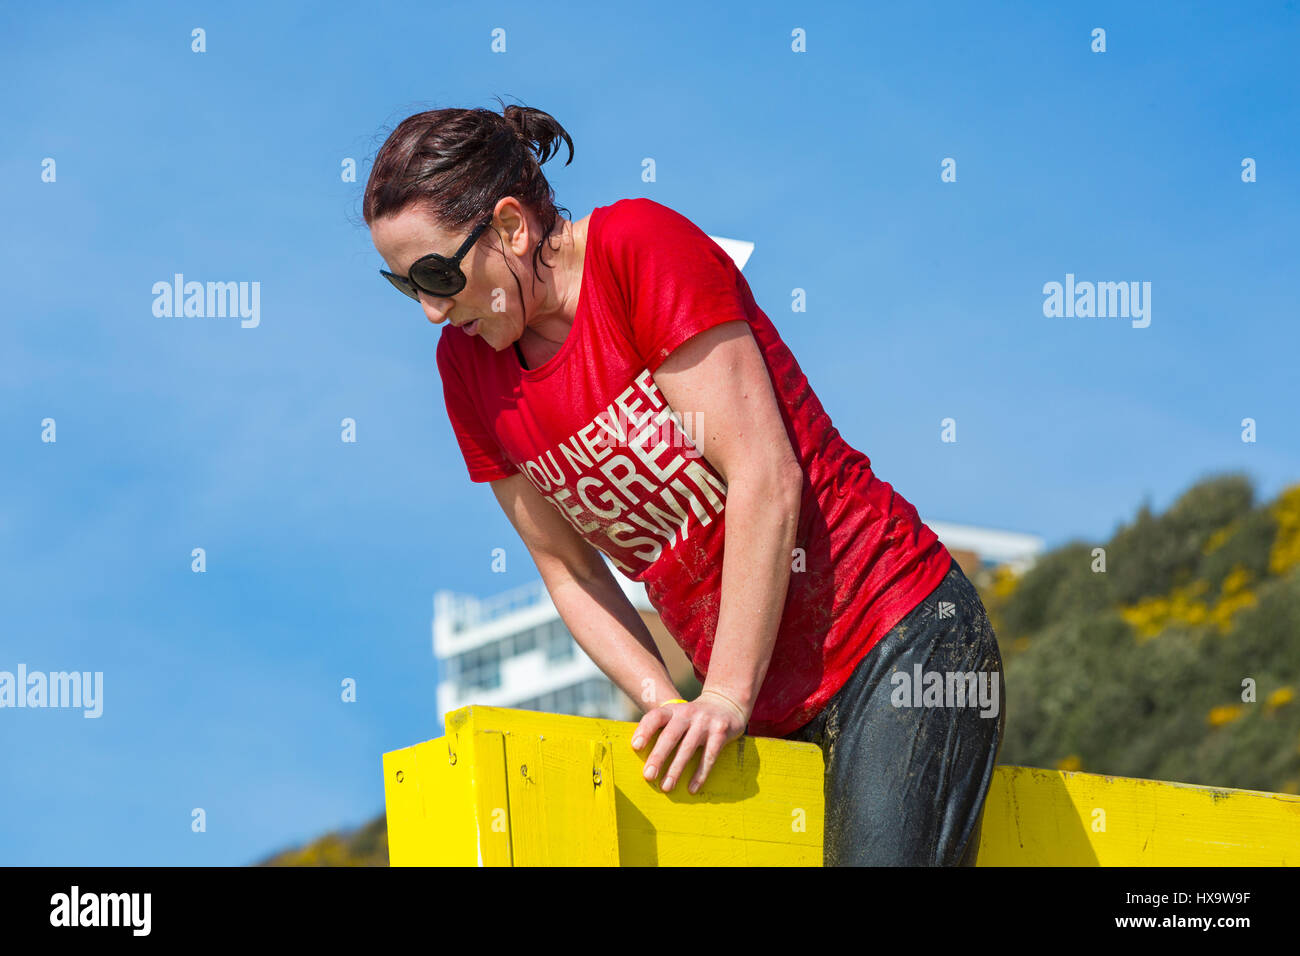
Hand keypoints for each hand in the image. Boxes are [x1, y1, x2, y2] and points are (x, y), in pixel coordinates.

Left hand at [630, 690, 749, 793]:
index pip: (656, 716)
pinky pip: (709, 756)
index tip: (635, 746)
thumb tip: (642, 757)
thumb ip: (663, 729)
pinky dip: (700, 774)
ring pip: (688, 748)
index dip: (645, 730)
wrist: (726, 704)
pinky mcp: (720, 732)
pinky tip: (692, 788)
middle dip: (658, 756)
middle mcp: (688, 713)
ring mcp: (705, 722)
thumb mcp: (679, 716)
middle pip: (670, 735)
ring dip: (676, 769)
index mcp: (673, 710)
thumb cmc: (694, 718)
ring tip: (666, 787)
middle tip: (648, 775)